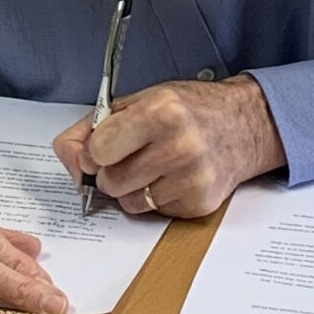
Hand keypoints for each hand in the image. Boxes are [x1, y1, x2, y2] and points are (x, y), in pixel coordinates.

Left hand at [52, 77, 284, 220]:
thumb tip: (68, 158)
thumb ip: (93, 127)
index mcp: (161, 111)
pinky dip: (156, 199)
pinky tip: (174, 178)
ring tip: (155, 165)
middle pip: (110, 182)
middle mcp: (179, 145)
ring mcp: (193, 178)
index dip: (95, 152)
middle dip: (113, 171)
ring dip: (132, 188)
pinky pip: (153, 213)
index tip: (107, 145)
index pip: (98, 151)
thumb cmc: (187, 109)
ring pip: (128, 203)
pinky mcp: (200, 203)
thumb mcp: (139, 100)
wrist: (245, 125)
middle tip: (134, 154)